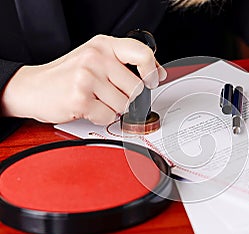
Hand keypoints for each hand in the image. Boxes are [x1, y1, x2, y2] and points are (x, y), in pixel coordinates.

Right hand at [1, 34, 166, 123]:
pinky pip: (109, 117)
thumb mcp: (97, 58)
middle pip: (136, 88)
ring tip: (95, 99)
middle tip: (108, 94)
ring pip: (124, 105)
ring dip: (113, 108)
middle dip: (127, 97)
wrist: (33, 87)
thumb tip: (156, 73)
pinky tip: (88, 107)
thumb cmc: (68, 74)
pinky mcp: (80, 99)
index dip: (152, 71)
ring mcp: (87, 77)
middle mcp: (96, 57)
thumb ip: (125, 62)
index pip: (142, 54)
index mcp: (104, 44)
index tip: (152, 81)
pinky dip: (101, 117)